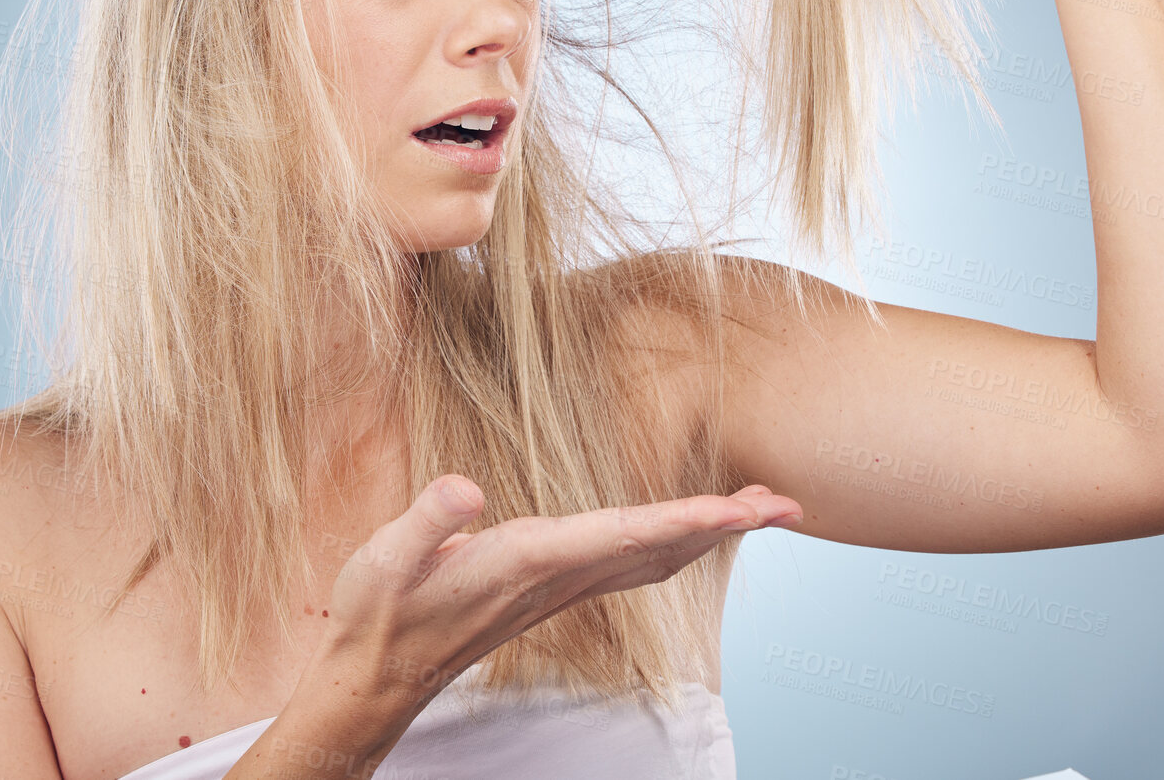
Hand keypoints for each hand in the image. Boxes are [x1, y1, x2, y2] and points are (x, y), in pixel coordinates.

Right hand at [313, 474, 802, 708]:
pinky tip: (689, 527)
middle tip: (784, 503)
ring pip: (651, 556)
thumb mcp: (383, 560)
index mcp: (524, 562)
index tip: (737, 511)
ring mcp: (558, 585)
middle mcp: (555, 577)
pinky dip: (673, 539)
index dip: (680, 520)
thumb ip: (426, 523)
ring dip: (709, 530)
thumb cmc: (379, 612)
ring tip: (758, 504)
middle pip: (657, 548)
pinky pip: (630, 560)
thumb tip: (465, 489)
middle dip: (723, 525)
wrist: (378, 674)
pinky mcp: (550, 584)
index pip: (618, 536)